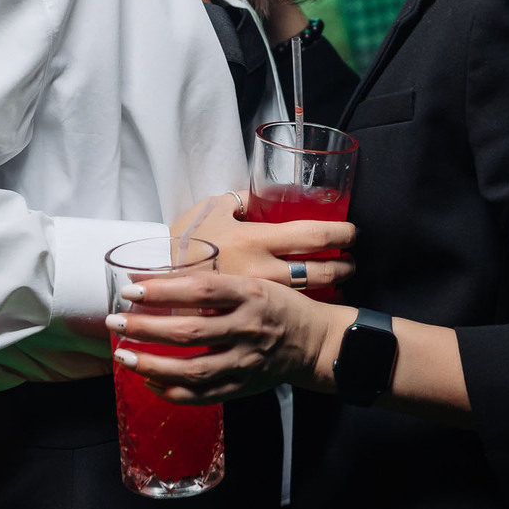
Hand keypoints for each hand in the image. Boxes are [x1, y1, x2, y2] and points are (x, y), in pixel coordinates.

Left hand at [106, 271, 348, 403]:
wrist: (315, 342)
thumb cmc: (277, 306)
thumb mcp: (255, 282)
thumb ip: (215, 286)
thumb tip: (159, 280)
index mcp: (251, 294)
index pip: (201, 289)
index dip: (163, 289)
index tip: (131, 288)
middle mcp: (248, 328)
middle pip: (189, 331)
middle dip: (145, 327)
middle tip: (115, 321)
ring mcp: (246, 361)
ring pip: (193, 369)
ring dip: (152, 364)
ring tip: (123, 355)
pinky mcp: (244, 386)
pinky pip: (203, 395)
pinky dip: (172, 392)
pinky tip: (149, 381)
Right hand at [170, 191, 353, 298]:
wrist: (156, 277)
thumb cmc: (185, 238)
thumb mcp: (213, 208)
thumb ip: (242, 199)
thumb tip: (264, 193)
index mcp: (256, 240)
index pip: (314, 235)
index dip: (342, 233)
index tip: (352, 232)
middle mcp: (262, 272)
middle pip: (322, 271)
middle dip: (345, 266)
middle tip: (351, 261)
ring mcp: (257, 298)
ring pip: (310, 294)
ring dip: (332, 286)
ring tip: (338, 279)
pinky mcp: (249, 315)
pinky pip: (288, 310)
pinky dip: (308, 304)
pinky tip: (313, 299)